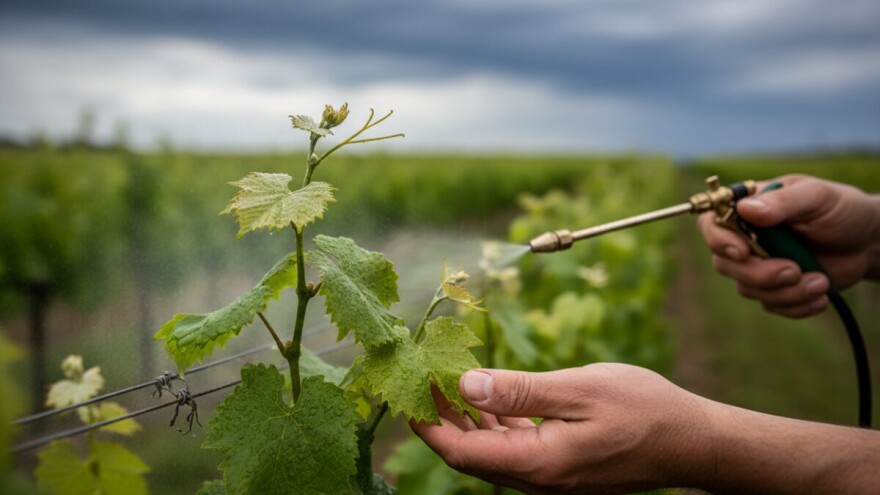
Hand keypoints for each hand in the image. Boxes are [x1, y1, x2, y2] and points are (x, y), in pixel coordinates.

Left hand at [411, 364, 711, 493]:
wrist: (692, 442)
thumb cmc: (643, 410)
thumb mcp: (579, 389)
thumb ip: (520, 390)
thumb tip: (465, 384)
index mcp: (536, 463)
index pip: (460, 452)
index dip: (428, 423)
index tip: (410, 387)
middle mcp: (537, 479)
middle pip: (469, 454)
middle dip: (441, 419)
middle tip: (423, 377)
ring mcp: (549, 477)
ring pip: (490, 451)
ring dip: (466, 419)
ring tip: (449, 380)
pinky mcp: (560, 467)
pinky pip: (513, 448)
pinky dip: (495, 422)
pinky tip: (490, 396)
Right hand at [697, 175, 879, 317]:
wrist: (868, 242)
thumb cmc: (842, 210)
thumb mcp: (817, 197)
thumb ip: (783, 201)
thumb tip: (746, 209)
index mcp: (748, 209)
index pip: (711, 224)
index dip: (718, 240)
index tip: (742, 252)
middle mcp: (744, 238)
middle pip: (724, 264)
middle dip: (759, 274)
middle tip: (794, 271)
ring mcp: (757, 265)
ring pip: (748, 289)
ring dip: (785, 292)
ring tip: (821, 282)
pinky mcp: (773, 289)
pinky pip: (771, 305)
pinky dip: (796, 305)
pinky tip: (820, 294)